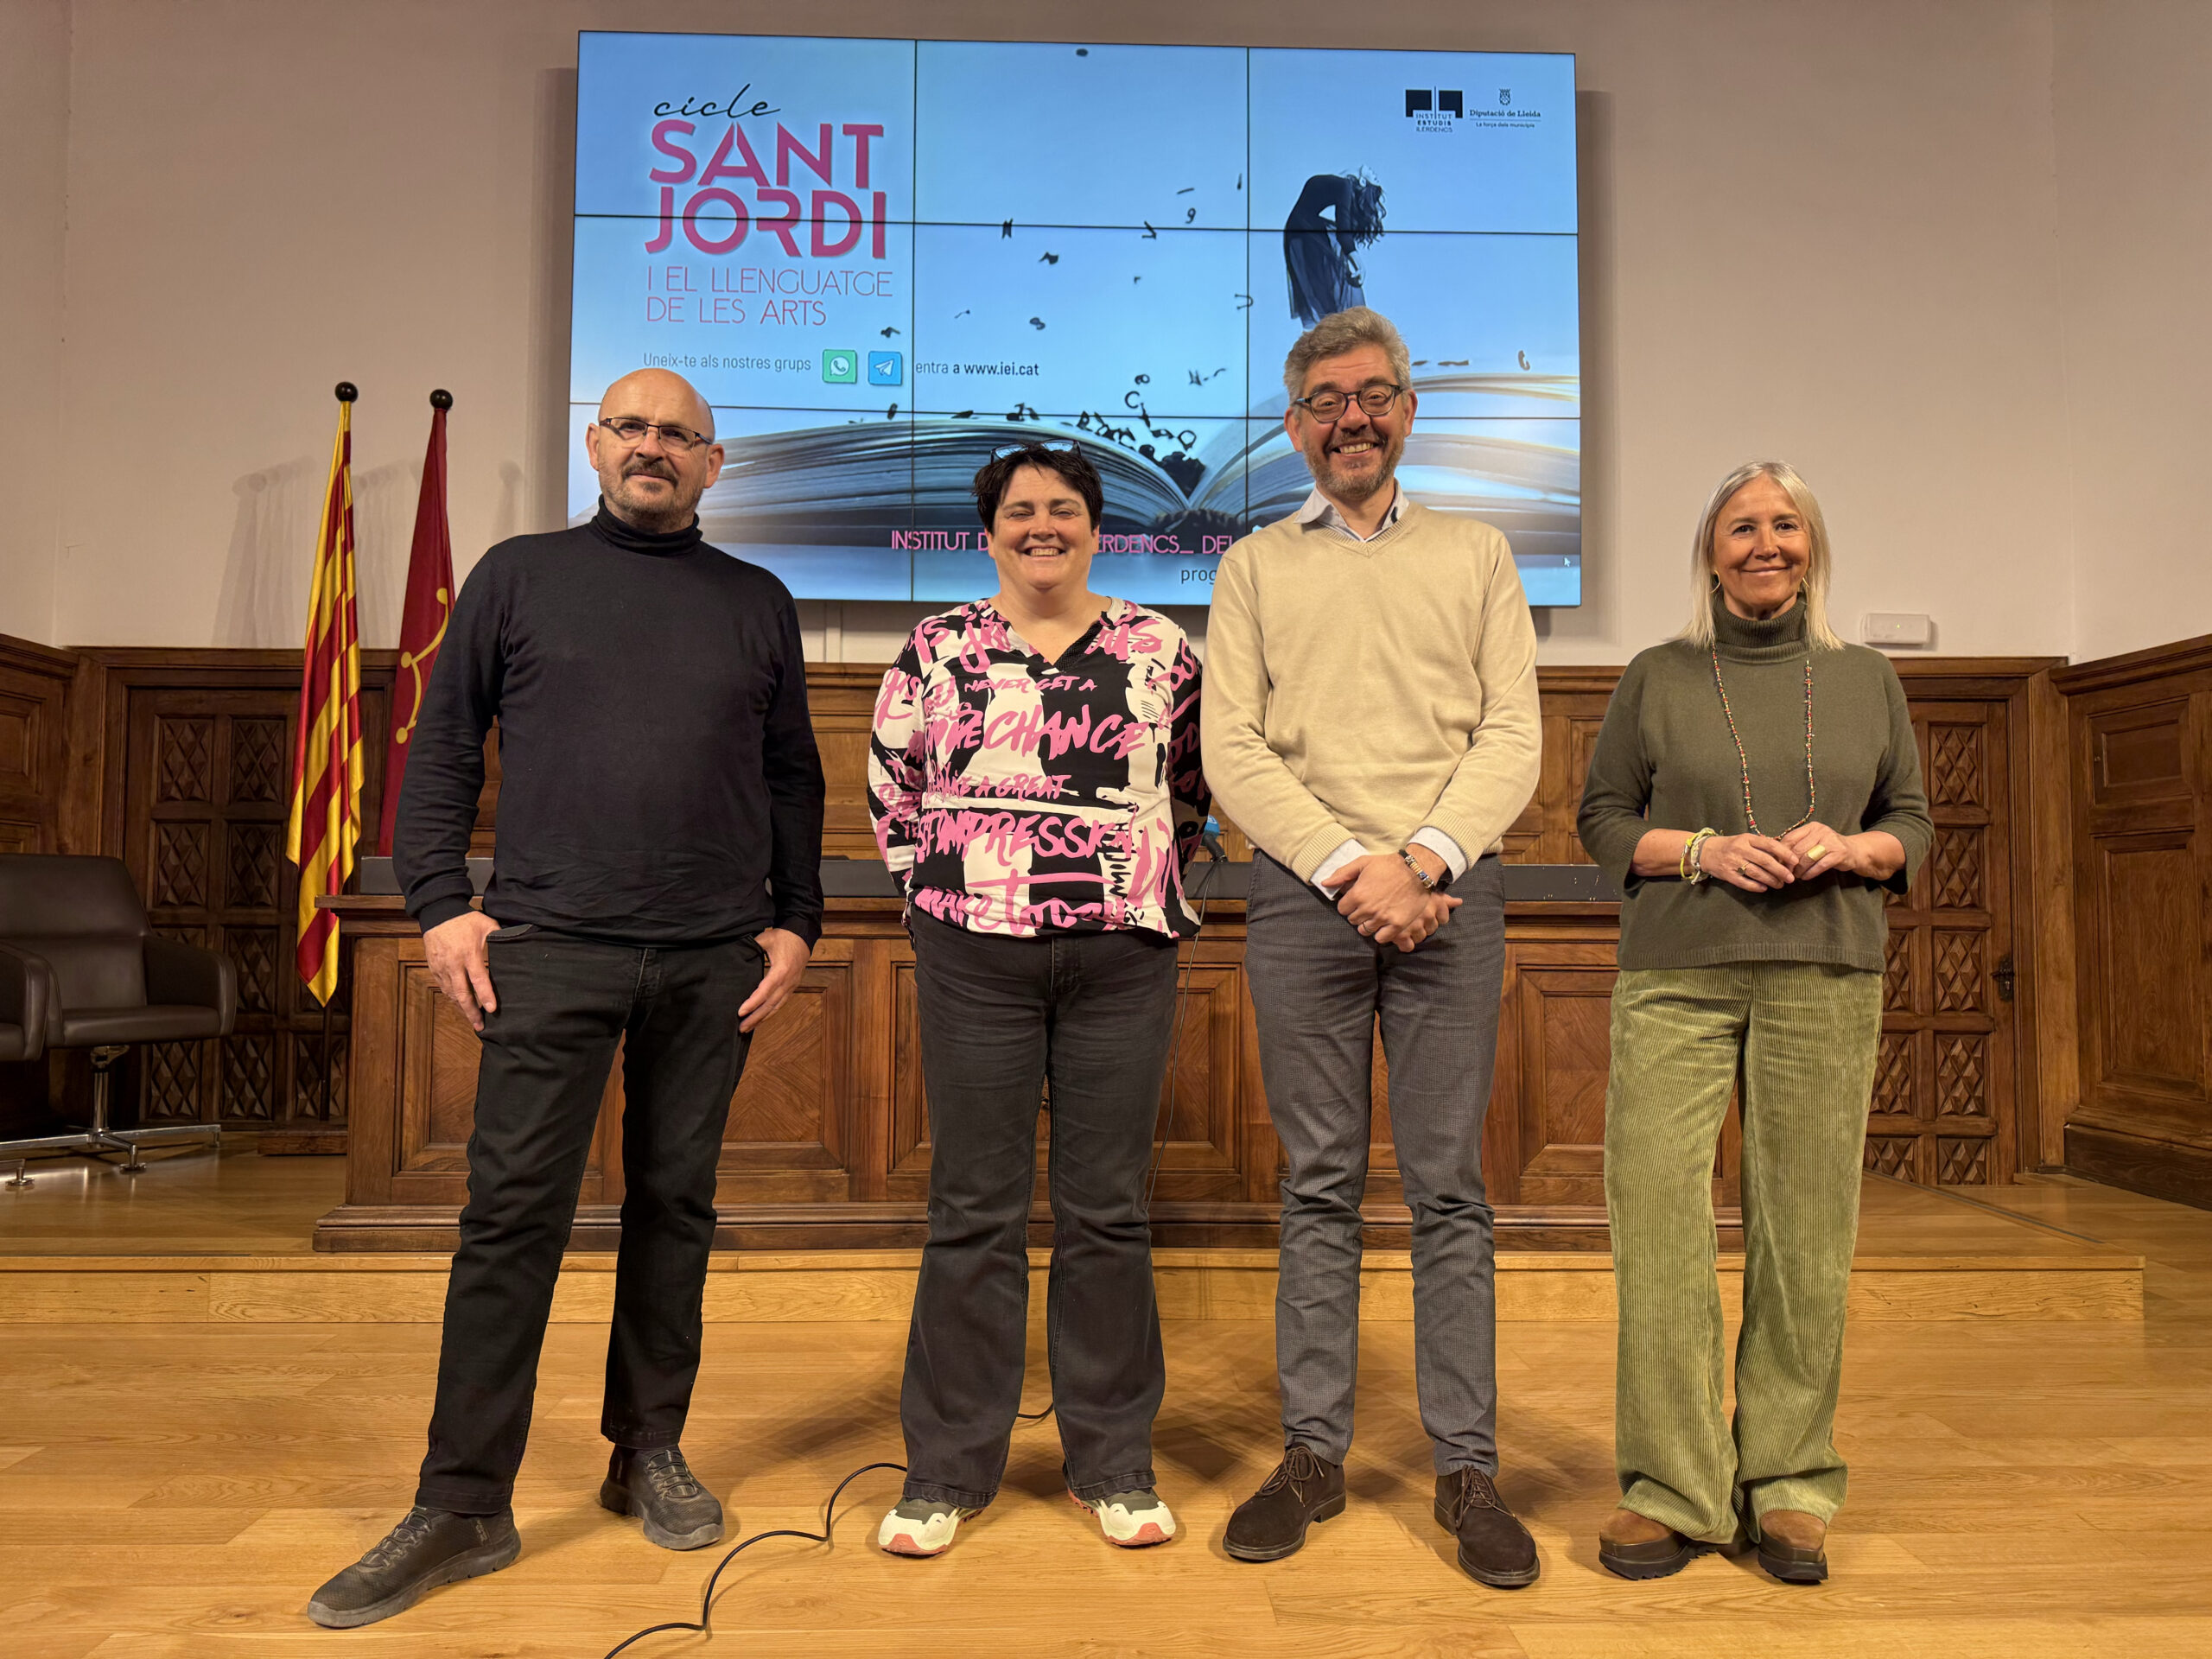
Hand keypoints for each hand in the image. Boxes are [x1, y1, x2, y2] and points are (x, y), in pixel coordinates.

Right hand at [424, 910, 499, 1031]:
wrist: (438, 913)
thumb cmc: (465, 920)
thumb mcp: (486, 925)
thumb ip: (500, 938)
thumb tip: (517, 946)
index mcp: (469, 954)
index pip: (479, 979)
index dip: (486, 995)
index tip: (492, 1009)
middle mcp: (454, 964)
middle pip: (462, 994)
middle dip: (472, 1012)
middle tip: (480, 1026)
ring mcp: (442, 967)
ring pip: (452, 994)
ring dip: (462, 1008)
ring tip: (473, 1019)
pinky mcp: (434, 968)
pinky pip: (444, 988)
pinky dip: (453, 998)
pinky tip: (461, 1005)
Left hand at [739, 927, 810, 1032]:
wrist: (803, 937)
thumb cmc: (783, 937)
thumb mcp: (765, 938)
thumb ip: (750, 947)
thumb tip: (734, 954)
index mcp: (781, 970)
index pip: (765, 991)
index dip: (752, 1003)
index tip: (740, 1012)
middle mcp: (788, 981)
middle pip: (771, 1004)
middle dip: (755, 1018)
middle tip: (741, 1028)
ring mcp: (791, 985)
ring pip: (777, 1007)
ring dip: (762, 1019)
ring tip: (748, 1028)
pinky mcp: (792, 987)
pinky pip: (781, 1003)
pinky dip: (770, 1013)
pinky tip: (761, 1019)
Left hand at [1333, 850, 1451, 943]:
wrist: (1417, 870)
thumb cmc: (1389, 865)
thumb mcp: (1363, 863)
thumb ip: (1342, 874)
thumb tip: (1325, 883)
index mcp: (1358, 894)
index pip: (1342, 909)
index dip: (1348, 904)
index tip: (1357, 900)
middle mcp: (1368, 908)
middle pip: (1353, 920)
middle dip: (1358, 913)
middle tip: (1368, 906)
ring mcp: (1383, 918)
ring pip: (1365, 930)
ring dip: (1368, 924)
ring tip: (1376, 915)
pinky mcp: (1397, 924)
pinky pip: (1381, 938)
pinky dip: (1381, 933)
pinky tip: (1384, 924)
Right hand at [1381, 890, 1462, 951]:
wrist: (1385, 880)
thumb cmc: (1408, 884)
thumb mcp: (1427, 889)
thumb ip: (1445, 899)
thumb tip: (1460, 902)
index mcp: (1435, 904)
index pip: (1443, 919)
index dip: (1434, 919)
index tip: (1425, 915)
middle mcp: (1427, 915)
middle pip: (1431, 929)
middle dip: (1423, 927)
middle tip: (1412, 920)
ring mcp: (1413, 926)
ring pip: (1419, 938)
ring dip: (1413, 934)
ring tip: (1404, 926)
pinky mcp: (1400, 934)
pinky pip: (1407, 946)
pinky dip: (1404, 943)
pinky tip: (1399, 936)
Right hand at [1698, 832, 1797, 891]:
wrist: (1705, 851)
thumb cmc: (1731, 845)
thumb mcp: (1745, 840)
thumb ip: (1762, 845)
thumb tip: (1784, 856)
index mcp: (1747, 839)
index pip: (1770, 844)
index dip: (1784, 853)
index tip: (1795, 861)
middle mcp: (1740, 849)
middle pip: (1765, 861)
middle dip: (1780, 870)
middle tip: (1790, 878)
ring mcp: (1733, 862)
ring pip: (1757, 873)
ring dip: (1771, 880)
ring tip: (1779, 885)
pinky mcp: (1727, 874)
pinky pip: (1744, 882)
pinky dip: (1756, 886)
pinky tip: (1764, 888)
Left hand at [1779, 823, 1904, 881]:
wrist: (1855, 851)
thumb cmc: (1828, 847)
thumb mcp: (1813, 841)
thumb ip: (1797, 845)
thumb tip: (1775, 856)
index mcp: (1812, 827)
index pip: (1790, 838)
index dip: (1782, 852)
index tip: (1777, 863)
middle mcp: (1822, 831)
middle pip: (1798, 850)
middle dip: (1790, 864)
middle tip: (1786, 873)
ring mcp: (1831, 842)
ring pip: (1807, 858)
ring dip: (1799, 870)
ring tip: (1796, 876)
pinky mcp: (1839, 853)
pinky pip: (1819, 865)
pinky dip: (1810, 873)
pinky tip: (1805, 877)